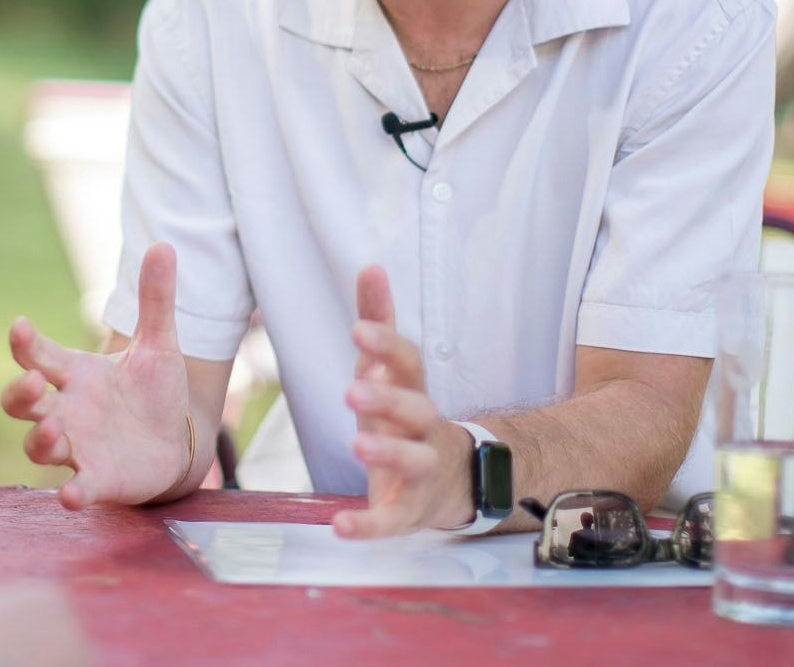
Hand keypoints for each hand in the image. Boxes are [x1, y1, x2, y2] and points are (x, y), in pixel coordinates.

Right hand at [1, 243, 196, 509]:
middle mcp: (66, 410)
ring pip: (38, 446)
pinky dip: (72, 492)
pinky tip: (72, 495)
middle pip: (20, 402)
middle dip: (19, 393)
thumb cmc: (155, 392)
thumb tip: (164, 245)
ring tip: (56, 429)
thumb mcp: (160, 344)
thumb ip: (156, 300)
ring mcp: (77, 447)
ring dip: (41, 439)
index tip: (20, 325)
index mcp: (76, 374)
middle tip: (35, 385)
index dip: (24, 342)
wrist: (177, 441)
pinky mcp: (98, 479)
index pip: (37, 355)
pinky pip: (76, 488)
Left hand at [331, 265, 470, 538]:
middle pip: (417, 412)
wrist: (453, 482)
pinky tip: (339, 526)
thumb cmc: (408, 417)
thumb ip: (378, 322)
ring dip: (388, 454)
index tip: (358, 329)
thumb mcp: (391, 371)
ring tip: (357, 444)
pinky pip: (392, 521)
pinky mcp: (409, 512)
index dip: (386, 346)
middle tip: (353, 389)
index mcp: (415, 392)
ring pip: (414, 462)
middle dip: (389, 400)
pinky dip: (369, 526)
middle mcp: (424, 430)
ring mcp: (421, 472)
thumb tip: (370, 267)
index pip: (409, 364)